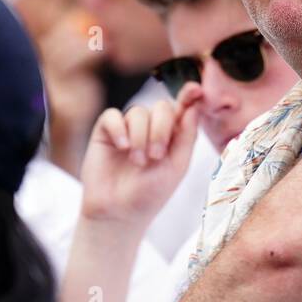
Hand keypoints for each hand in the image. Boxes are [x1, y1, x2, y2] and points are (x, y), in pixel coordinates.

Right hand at [78, 82, 202, 227]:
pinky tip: (122, 147)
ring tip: (137, 162)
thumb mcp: (176, 166)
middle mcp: (150, 127)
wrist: (119, 213)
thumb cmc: (151, 193)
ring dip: (140, 136)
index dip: (188, 95)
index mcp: (172, 134)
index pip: (182, 108)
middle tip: (155, 156)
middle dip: (160, 129)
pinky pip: (112, 116)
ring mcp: (127, 128)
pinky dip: (118, 129)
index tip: (195, 89)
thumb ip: (187, 136)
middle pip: (161, 107)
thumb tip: (194, 105)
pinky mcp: (105, 132)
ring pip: (137, 112)